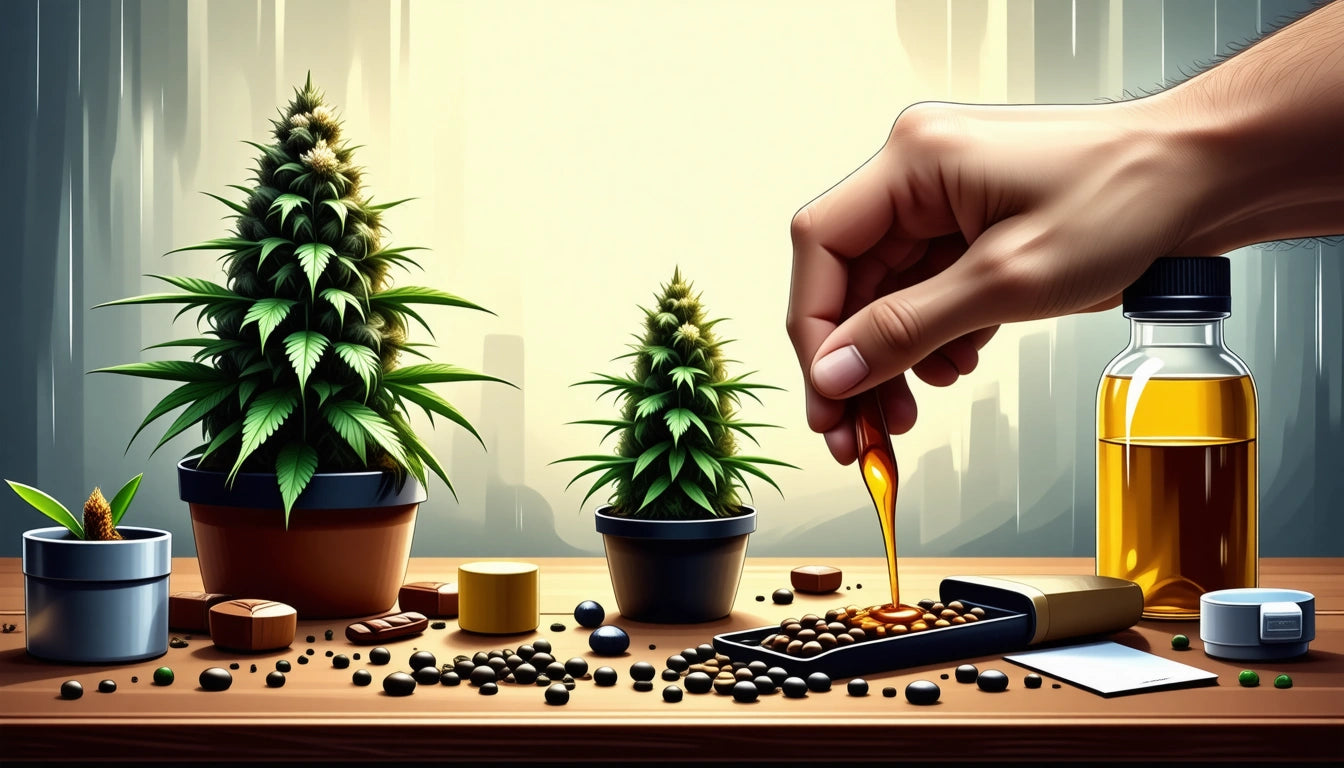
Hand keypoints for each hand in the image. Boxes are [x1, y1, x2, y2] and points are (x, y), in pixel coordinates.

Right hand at [786, 98, 1210, 463]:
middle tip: (856, 431)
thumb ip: (909, 330)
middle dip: (854, 357)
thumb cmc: (1129, 199)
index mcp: (915, 160)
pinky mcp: (972, 223)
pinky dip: (932, 336)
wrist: (1206, 178)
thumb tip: (834, 374)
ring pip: (886, 290)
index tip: (827, 393)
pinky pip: (925, 288)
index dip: (813, 327)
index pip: (821, 244)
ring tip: (908, 412)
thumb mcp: (1008, 281)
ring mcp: (946, 197)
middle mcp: (919, 172)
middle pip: (849, 275)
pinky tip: (955, 366)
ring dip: (893, 356)